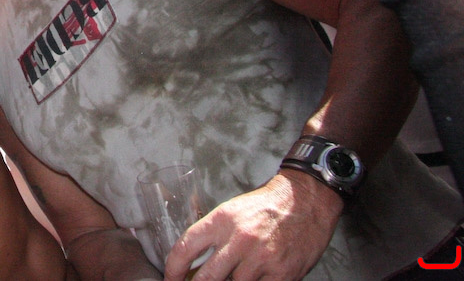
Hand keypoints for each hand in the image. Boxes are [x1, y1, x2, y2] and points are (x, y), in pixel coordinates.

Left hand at [163, 172, 341, 280]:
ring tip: (235, 274)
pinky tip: (255, 278)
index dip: (172, 269)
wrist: (305, 202)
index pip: (185, 248)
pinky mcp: (281, 274)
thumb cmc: (266, 207)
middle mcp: (238, 240)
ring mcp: (260, 259)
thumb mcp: (231, 211)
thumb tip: (194, 262)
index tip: (170, 278)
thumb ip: (212, 235)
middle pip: (206, 278)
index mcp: (221, 221)